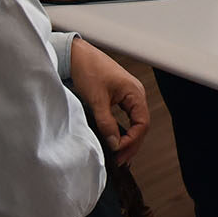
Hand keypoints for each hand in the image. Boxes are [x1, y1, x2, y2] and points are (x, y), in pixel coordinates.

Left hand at [67, 37, 149, 164]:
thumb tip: (114, 144)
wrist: (76, 55)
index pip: (142, 124)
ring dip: (128, 139)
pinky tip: (116, 141)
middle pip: (141, 126)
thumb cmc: (88, 70)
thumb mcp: (96, 100)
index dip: (131, 141)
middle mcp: (135, 94)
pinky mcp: (119, 96)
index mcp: (135, 93)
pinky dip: (123, 131)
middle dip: (131, 144)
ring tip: (119, 156)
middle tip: (120, 161)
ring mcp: (128, 95)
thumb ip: (107, 123)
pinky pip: (127, 118)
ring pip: (135, 123)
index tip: (118, 151)